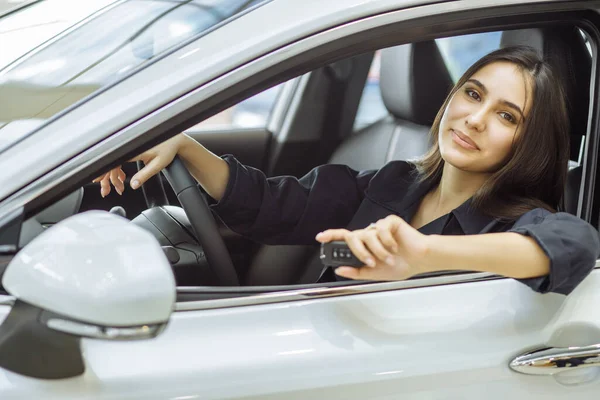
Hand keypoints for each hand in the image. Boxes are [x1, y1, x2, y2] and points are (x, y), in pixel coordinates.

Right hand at [92, 134, 184, 196]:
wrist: (174, 141)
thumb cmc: (167, 150)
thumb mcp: (157, 165)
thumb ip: (144, 175)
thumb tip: (132, 185)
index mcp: (133, 149)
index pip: (112, 160)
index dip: (103, 171)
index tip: (97, 180)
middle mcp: (128, 147)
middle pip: (109, 163)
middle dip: (106, 179)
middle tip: (106, 192)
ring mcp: (127, 149)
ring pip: (112, 163)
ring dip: (112, 177)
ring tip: (118, 189)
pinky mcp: (129, 150)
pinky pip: (118, 161)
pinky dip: (117, 172)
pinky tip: (121, 180)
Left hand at [315, 215, 429, 280]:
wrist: (419, 261)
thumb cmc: (399, 265)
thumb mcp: (374, 273)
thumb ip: (356, 271)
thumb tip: (339, 269)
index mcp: (363, 246)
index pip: (343, 238)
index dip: (331, 236)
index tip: (320, 237)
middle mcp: (368, 235)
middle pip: (353, 237)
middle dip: (360, 252)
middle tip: (371, 261)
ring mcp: (378, 227)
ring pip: (367, 235)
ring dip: (378, 251)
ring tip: (389, 258)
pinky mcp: (390, 222)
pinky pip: (381, 229)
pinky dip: (387, 241)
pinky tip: (395, 246)